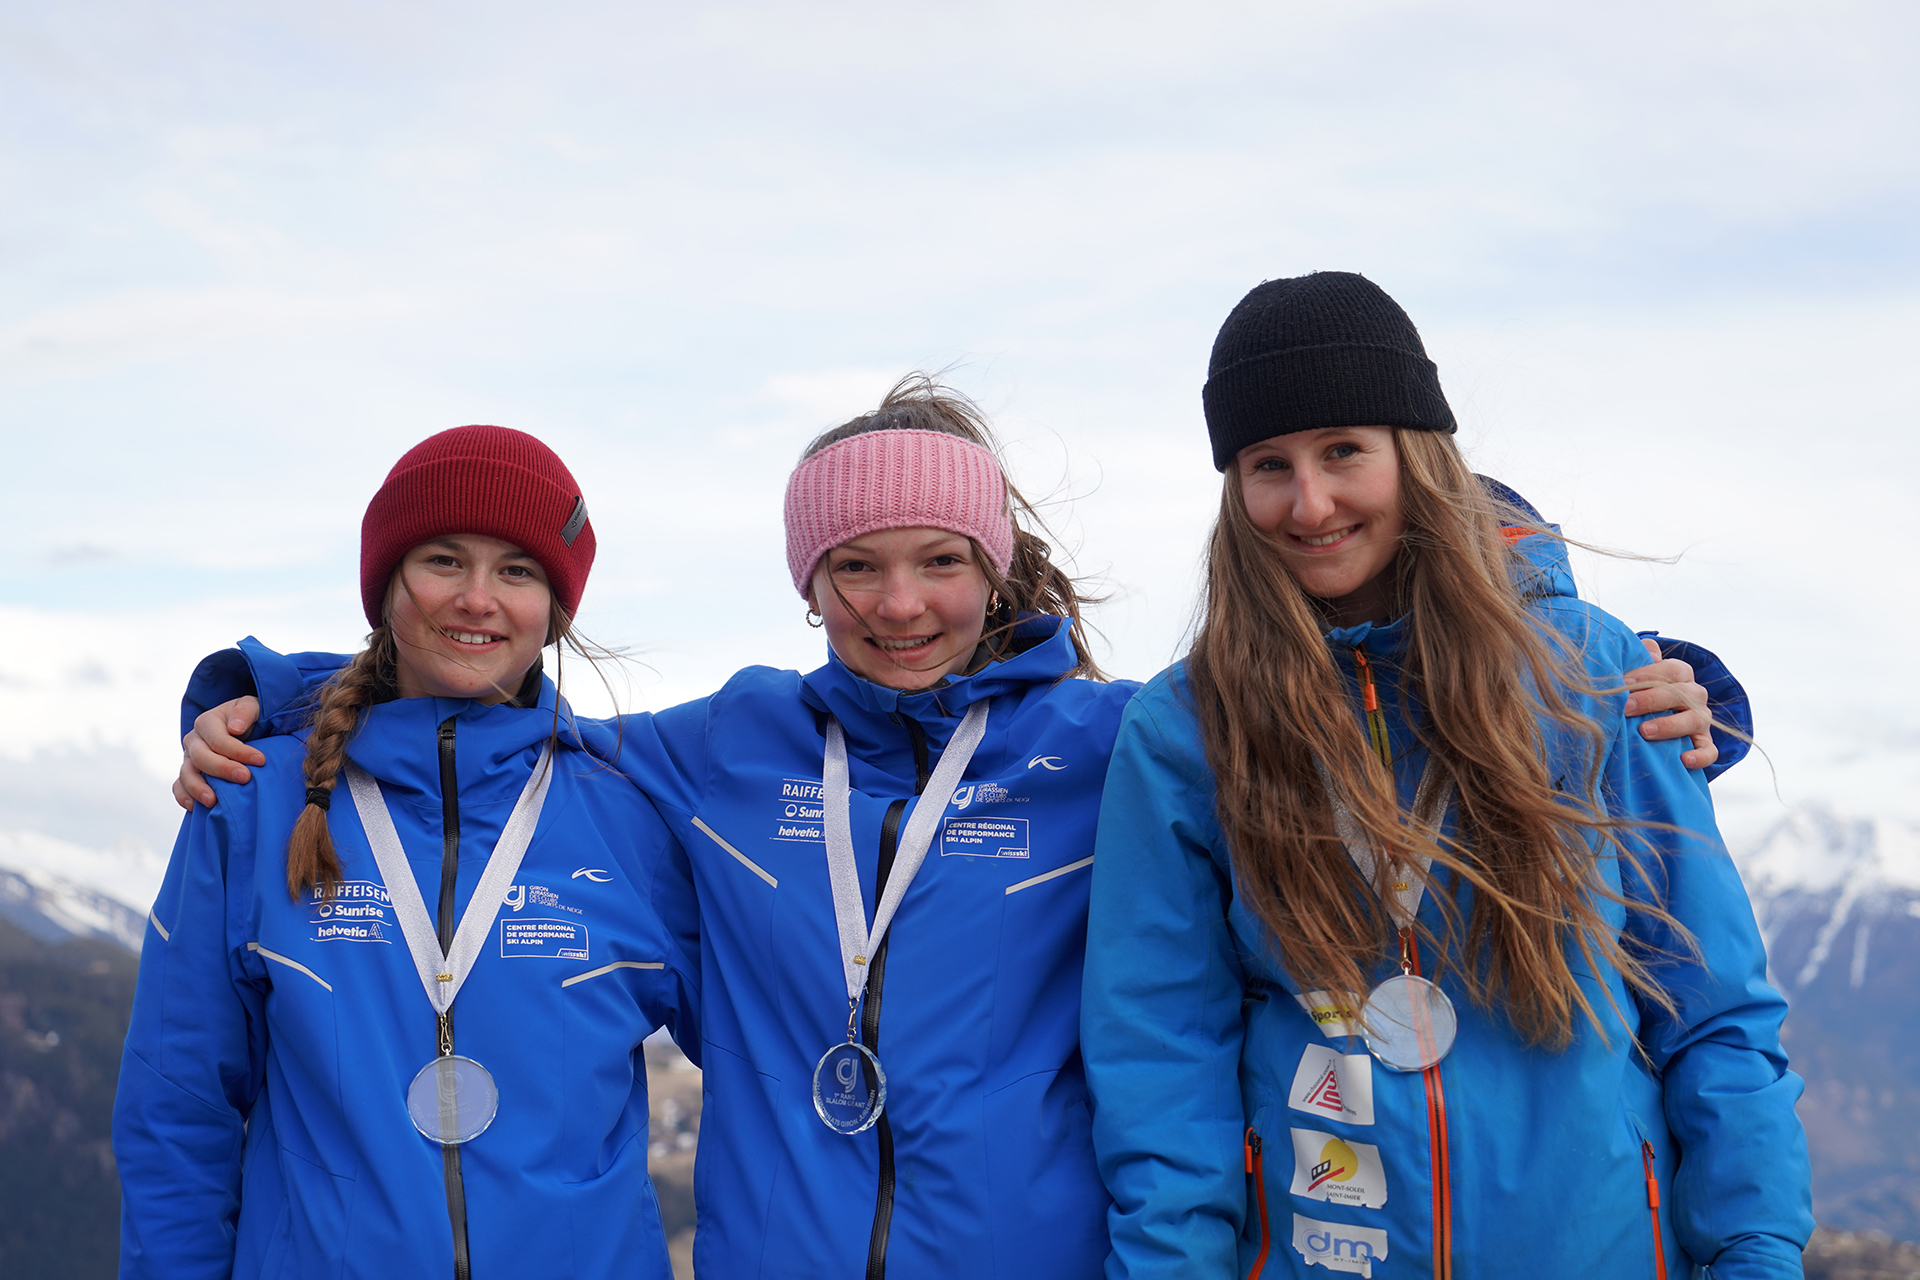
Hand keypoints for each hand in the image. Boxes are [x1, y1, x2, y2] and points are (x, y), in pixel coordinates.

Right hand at [172, 697, 266, 809]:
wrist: (243, 730)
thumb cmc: (249, 718)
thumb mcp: (253, 707)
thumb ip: (246, 711)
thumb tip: (235, 728)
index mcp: (207, 722)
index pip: (218, 739)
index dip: (239, 751)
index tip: (261, 760)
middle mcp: (194, 740)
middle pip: (201, 757)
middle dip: (222, 769)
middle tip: (245, 778)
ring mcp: (188, 759)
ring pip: (186, 774)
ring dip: (198, 788)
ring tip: (213, 801)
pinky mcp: (188, 774)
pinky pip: (179, 786)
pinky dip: (183, 797)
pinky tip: (194, 808)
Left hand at [1622, 638, 1717, 770]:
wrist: (1656, 722)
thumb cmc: (1642, 694)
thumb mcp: (1639, 675)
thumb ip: (1641, 660)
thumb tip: (1646, 646)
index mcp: (1679, 675)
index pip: (1669, 670)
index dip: (1646, 675)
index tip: (1622, 684)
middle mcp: (1694, 695)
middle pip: (1681, 693)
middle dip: (1651, 700)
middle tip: (1625, 708)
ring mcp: (1701, 719)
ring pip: (1695, 719)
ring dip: (1669, 725)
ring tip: (1644, 732)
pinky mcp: (1704, 743)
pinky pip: (1709, 750)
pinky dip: (1700, 755)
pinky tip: (1683, 759)